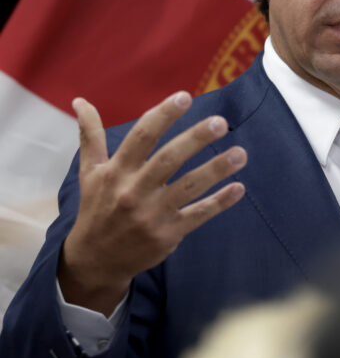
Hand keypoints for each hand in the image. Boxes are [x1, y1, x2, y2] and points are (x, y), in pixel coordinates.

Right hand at [58, 91, 246, 315]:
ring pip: (189, 187)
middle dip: (195, 140)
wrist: (95, 260)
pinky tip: (239, 188)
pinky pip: (198, 215)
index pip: (141, 137)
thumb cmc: (96, 208)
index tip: (185, 96)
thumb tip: (79, 101)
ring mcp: (152, 214)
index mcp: (117, 172)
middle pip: (168, 160)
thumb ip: (90, 135)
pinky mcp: (168, 234)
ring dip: (216, 169)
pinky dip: (220, 202)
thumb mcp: (89, 172)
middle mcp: (134, 191)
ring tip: (241, 153)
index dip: (163, 116)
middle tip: (220, 123)